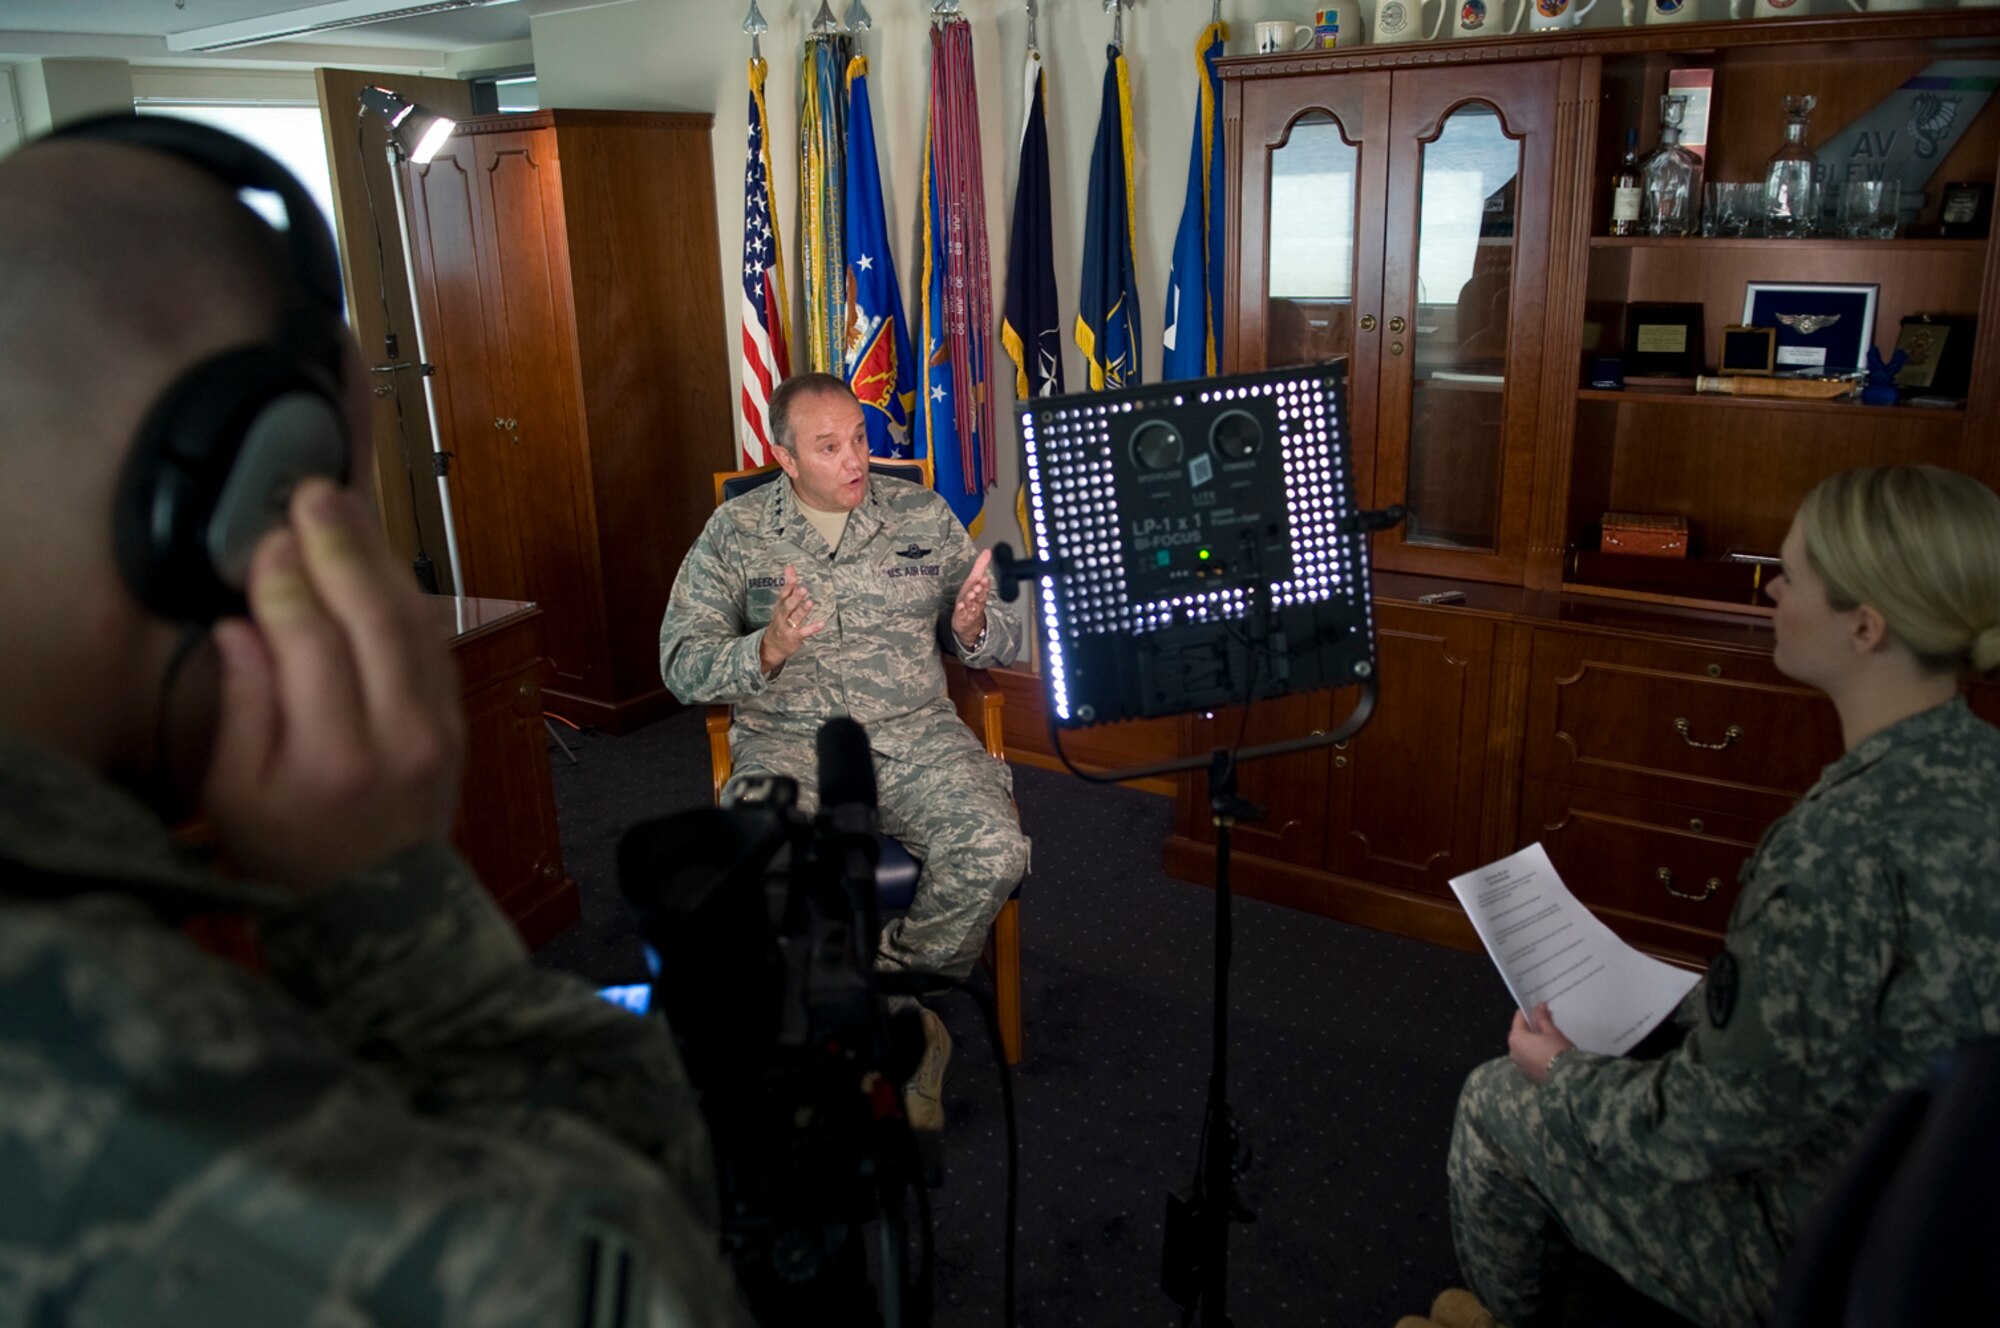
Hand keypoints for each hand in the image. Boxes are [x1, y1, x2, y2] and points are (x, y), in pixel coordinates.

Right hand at [201, 479, 464, 891]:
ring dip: (380, 556)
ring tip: (344, 506)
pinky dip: (405, 591)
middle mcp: (400, 737)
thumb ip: (241, 708)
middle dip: (343, 547)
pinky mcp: (457, 718)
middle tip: (314, 492)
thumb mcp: (235, 797)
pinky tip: (378, 557)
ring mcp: (440, 726)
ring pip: (415, 620)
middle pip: (375, 618)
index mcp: (334, 760)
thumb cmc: (291, 854)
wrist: (381, 910)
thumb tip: (241, 627)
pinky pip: (433, 639)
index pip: (313, 645)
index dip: (288, 584)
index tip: (267, 542)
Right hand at [759, 564, 823, 672]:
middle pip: (788, 605)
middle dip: (795, 597)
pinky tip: (822, 623)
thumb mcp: (782, 603)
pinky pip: (804, 632)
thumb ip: (788, 586)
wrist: (771, 646)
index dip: (788, 584)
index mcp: (780, 606)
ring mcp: (788, 627)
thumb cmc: (780, 621)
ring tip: (810, 603)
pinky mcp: (794, 637)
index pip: (783, 594)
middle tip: (803, 589)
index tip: (793, 575)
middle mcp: (782, 615)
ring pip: (795, 617)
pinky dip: (813, 628)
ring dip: (803, 610)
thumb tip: (790, 567)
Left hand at [952, 548, 993, 645]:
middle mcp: (977, 601)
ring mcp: (970, 610)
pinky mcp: (962, 617)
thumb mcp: (974, 581)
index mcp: (981, 592)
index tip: (984, 578)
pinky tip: (961, 606)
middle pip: (980, 596)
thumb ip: (981, 566)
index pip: (985, 587)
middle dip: (980, 591)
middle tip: (978, 586)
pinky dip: (962, 610)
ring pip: (972, 604)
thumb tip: (987, 551)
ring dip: (972, 599)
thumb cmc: (971, 599)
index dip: (985, 583)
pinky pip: (963, 614)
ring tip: (970, 594)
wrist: (969, 623)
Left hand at [1508, 1002, 1576, 1085]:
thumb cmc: (1558, 1050)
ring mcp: (1518, 1065)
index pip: (1519, 1018)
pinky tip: (1547, 1053)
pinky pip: (1528, 1058)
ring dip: (1533, 1041)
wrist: (1566, 1078)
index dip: (1529, 1012)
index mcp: (1515, 1038)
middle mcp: (1512, 1051)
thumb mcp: (1551, 1032)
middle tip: (1546, 1024)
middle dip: (1531, 1028)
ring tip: (1548, 1039)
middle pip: (1520, 1034)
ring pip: (1524, 1047)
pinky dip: (1534, 1053)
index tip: (1540, 1009)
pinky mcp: (1527, 1075)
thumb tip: (1539, 1006)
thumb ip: (1542, 1018)